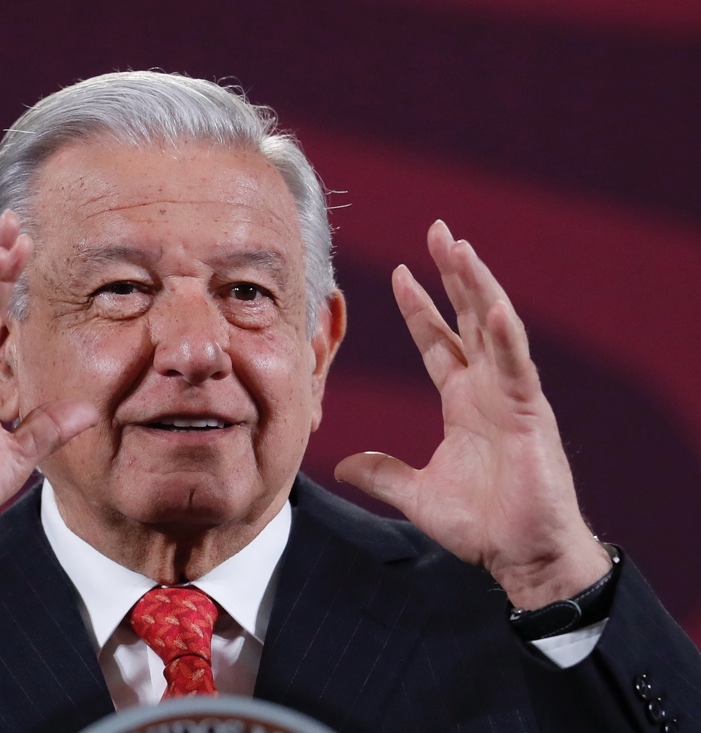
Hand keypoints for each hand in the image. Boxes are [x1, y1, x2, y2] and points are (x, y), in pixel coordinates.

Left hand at [335, 220, 610, 608]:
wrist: (521, 557)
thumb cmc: (482, 525)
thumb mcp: (416, 493)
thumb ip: (382, 472)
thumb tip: (342, 463)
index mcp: (462, 400)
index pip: (438, 341)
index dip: (420, 306)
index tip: (400, 272)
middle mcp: (487, 389)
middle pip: (467, 317)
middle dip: (453, 274)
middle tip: (438, 231)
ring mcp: (511, 396)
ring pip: (493, 328)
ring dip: (476, 286)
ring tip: (460, 247)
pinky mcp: (529, 414)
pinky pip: (515, 366)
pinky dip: (503, 336)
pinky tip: (489, 305)